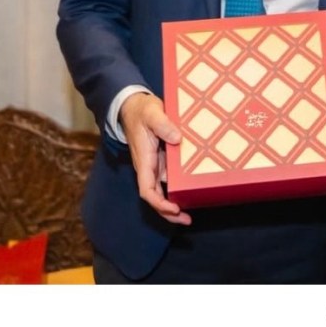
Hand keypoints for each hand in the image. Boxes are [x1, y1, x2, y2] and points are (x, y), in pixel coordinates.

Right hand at [119, 92, 191, 224]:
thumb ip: (163, 125)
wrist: (134, 107)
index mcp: (144, 160)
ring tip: (191, 214)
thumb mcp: (152, 113)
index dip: (159, 203)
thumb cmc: (142, 111)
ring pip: (162, 191)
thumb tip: (177, 139)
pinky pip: (169, 179)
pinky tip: (191, 191)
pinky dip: (178, 189)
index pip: (147, 189)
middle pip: (155, 197)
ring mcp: (155, 166)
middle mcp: (149, 167)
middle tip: (187, 220)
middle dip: (168, 212)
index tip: (173, 208)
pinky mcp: (162, 161)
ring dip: (174, 203)